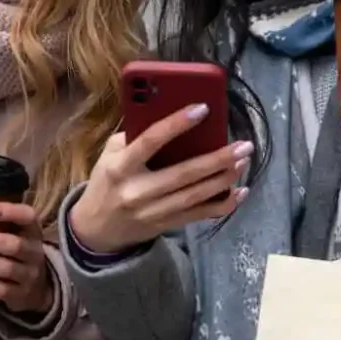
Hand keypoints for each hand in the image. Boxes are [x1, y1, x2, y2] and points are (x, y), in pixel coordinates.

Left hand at [0, 203, 52, 314]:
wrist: (38, 288)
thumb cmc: (17, 251)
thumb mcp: (17, 233)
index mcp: (33, 231)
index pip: (28, 217)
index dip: (9, 212)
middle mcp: (34, 252)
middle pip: (13, 245)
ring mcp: (29, 276)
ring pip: (4, 268)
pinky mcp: (19, 296)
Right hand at [69, 103, 250, 254]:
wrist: (97, 230)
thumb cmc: (106, 183)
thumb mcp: (108, 156)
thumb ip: (133, 138)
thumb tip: (168, 116)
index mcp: (120, 167)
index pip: (150, 142)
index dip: (176, 124)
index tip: (203, 109)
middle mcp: (137, 191)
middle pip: (183, 174)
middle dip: (217, 158)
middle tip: (243, 144)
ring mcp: (153, 212)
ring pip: (195, 195)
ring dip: (224, 178)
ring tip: (243, 160)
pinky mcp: (166, 225)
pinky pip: (199, 215)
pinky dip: (223, 205)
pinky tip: (241, 192)